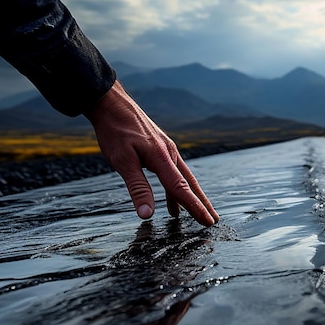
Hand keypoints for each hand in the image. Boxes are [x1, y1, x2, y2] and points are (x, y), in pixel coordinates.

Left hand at [85, 80, 218, 225]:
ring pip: (183, 177)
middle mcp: (169, 153)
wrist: (110, 102)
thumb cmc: (114, 130)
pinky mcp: (160, 147)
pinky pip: (173, 171)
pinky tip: (173, 196)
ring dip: (190, 196)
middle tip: (214, 220)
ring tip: (196, 213)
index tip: (207, 222)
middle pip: (190, 183)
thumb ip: (137, 188)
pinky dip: (177, 186)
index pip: (181, 188)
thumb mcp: (122, 161)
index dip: (195, 207)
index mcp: (162, 158)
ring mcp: (166, 149)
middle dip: (202, 203)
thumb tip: (147, 214)